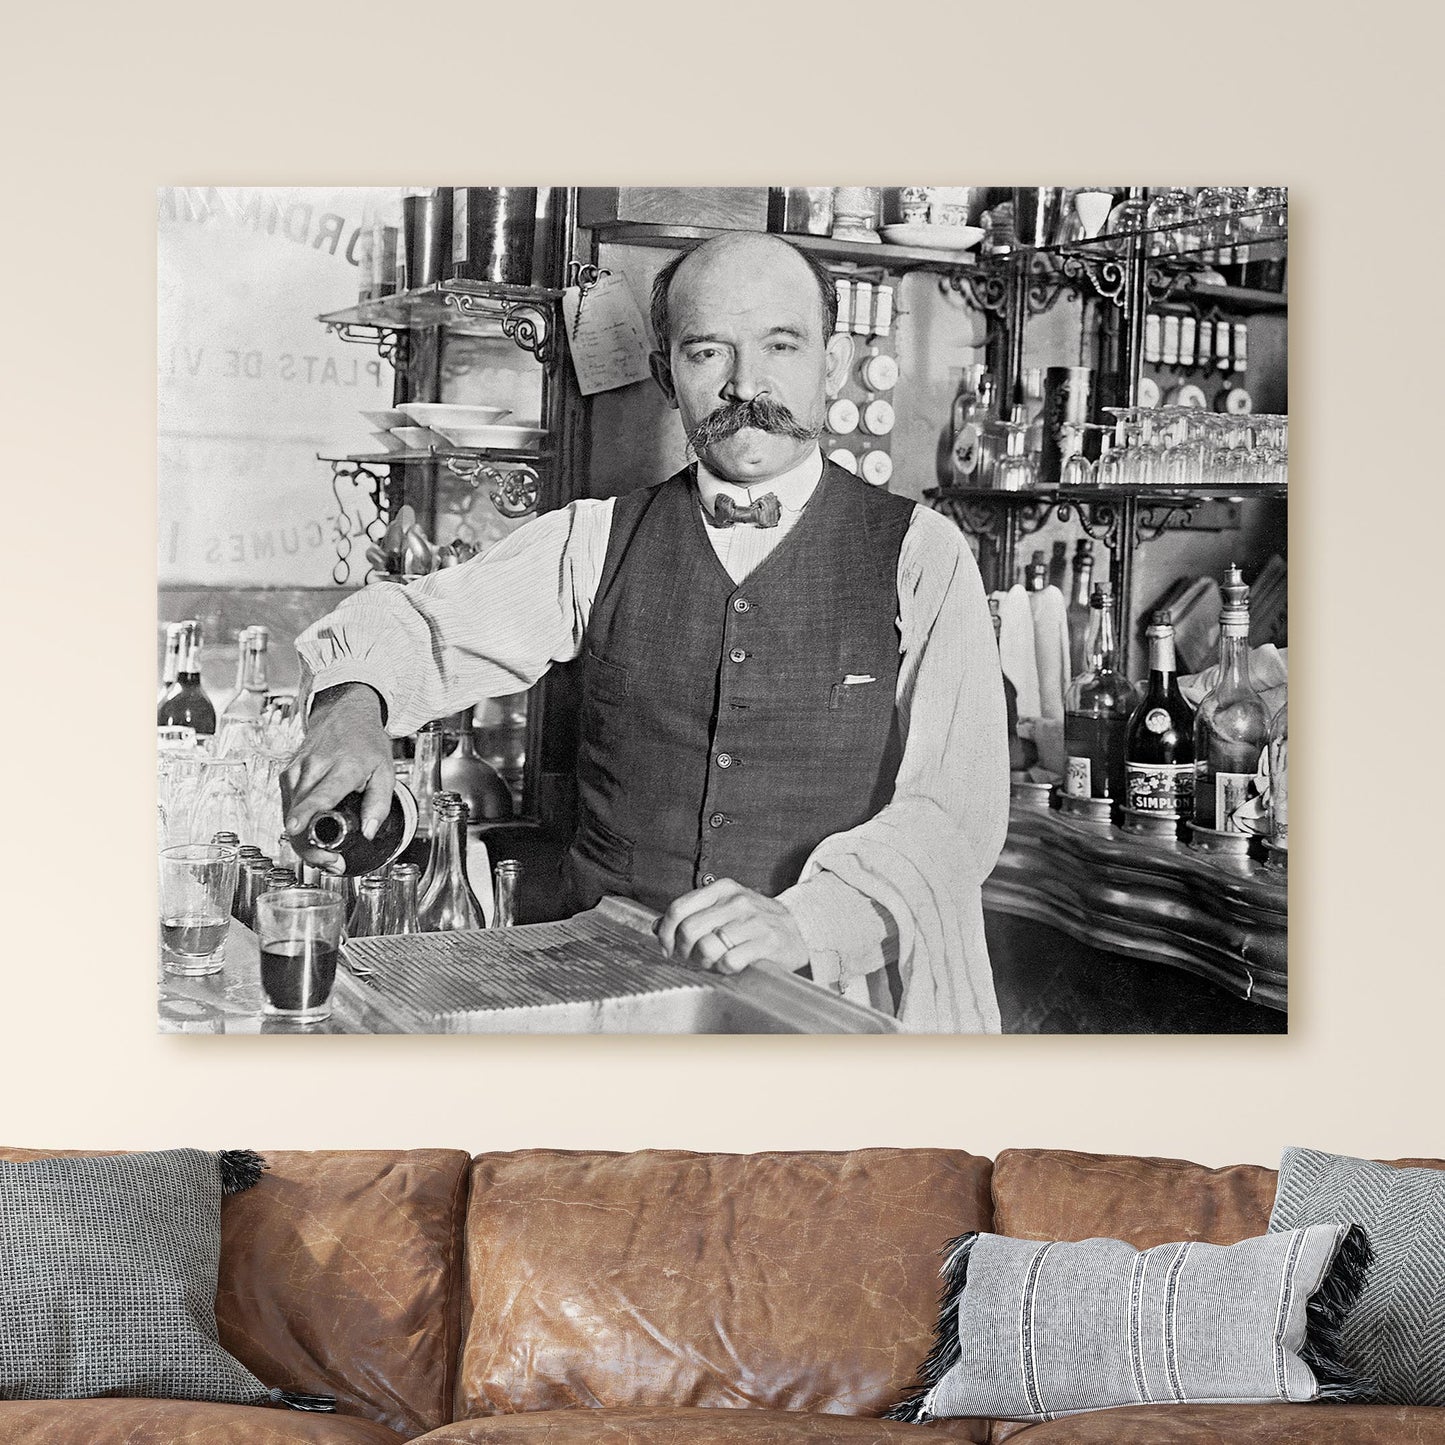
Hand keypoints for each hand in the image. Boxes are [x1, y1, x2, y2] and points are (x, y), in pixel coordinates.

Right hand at [280, 685, 393, 873]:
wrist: (344, 714)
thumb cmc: (366, 743)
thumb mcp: (386, 771)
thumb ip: (379, 804)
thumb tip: (368, 833)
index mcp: (343, 766)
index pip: (321, 792)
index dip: (306, 813)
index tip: (296, 828)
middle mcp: (314, 766)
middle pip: (300, 813)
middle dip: (311, 845)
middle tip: (332, 863)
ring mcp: (296, 769)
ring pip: (290, 814)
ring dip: (303, 841)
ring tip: (327, 855)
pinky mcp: (286, 774)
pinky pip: (287, 807)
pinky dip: (298, 826)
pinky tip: (312, 836)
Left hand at [655, 878, 808, 974]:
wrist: (799, 929)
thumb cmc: (755, 921)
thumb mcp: (723, 908)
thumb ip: (692, 914)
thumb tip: (658, 926)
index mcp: (722, 889)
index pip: (678, 908)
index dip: (666, 933)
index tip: (668, 947)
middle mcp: (736, 901)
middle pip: (688, 930)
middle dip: (683, 951)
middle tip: (691, 958)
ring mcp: (753, 921)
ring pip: (707, 947)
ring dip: (704, 962)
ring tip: (713, 962)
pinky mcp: (766, 942)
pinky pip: (729, 961)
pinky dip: (724, 968)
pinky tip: (730, 965)